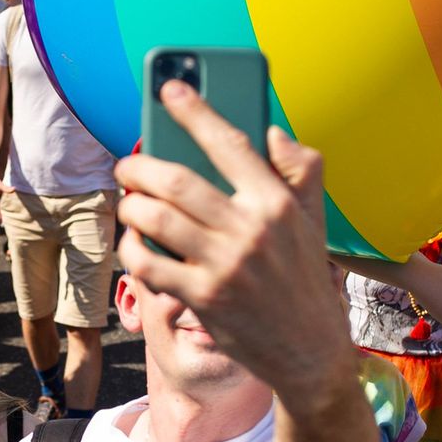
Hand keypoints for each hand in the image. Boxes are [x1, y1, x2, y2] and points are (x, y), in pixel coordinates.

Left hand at [114, 82, 350, 407]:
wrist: (310, 352)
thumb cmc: (304, 279)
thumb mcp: (314, 222)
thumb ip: (299, 171)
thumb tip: (272, 132)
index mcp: (277, 202)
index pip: (229, 143)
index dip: (195, 110)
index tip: (169, 89)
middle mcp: (251, 229)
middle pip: (176, 180)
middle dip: (138, 167)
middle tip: (127, 166)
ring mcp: (225, 265)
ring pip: (155, 218)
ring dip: (129, 205)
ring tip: (127, 201)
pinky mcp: (203, 298)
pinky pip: (148, 263)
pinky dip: (131, 248)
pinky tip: (133, 241)